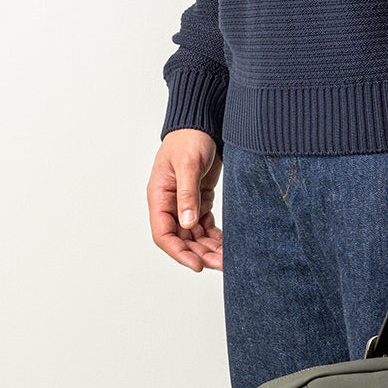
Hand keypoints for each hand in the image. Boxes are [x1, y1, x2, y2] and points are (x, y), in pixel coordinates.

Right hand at [148, 130, 223, 270]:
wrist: (202, 123)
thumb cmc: (189, 138)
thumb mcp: (188, 165)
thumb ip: (187, 194)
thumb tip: (187, 224)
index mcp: (159, 197)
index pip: (163, 234)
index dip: (178, 253)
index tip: (197, 265)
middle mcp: (170, 204)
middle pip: (182, 240)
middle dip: (200, 254)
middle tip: (222, 265)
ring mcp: (185, 204)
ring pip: (195, 236)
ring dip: (209, 248)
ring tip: (228, 259)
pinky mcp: (200, 200)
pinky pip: (205, 226)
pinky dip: (215, 237)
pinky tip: (228, 245)